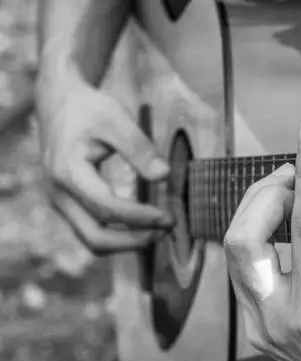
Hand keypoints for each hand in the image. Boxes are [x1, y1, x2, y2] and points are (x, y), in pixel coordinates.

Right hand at [37, 63, 173, 254]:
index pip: (106, 208)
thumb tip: (164, 176)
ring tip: (160, 231)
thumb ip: (139, 148)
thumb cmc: (87, 108)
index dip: (139, 217)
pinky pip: (93, 229)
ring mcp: (60, 202)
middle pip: (95, 237)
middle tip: (167, 231)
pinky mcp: (67, 204)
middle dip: (134, 240)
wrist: (58, 102)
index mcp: (66, 172)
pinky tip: (145, 225)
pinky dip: (119, 234)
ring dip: (128, 242)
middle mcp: (57, 193)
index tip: (167, 217)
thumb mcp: (115, 118)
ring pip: (93, 239)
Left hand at [224, 123, 300, 360]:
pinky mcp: (256, 327)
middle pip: (244, 239)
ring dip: (258, 212)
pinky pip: (244, 271)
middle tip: (295, 173)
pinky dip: (260, 238)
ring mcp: (262, 327)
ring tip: (288, 193)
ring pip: (235, 253)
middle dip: (267, 192)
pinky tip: (282, 226)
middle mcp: (280, 320)